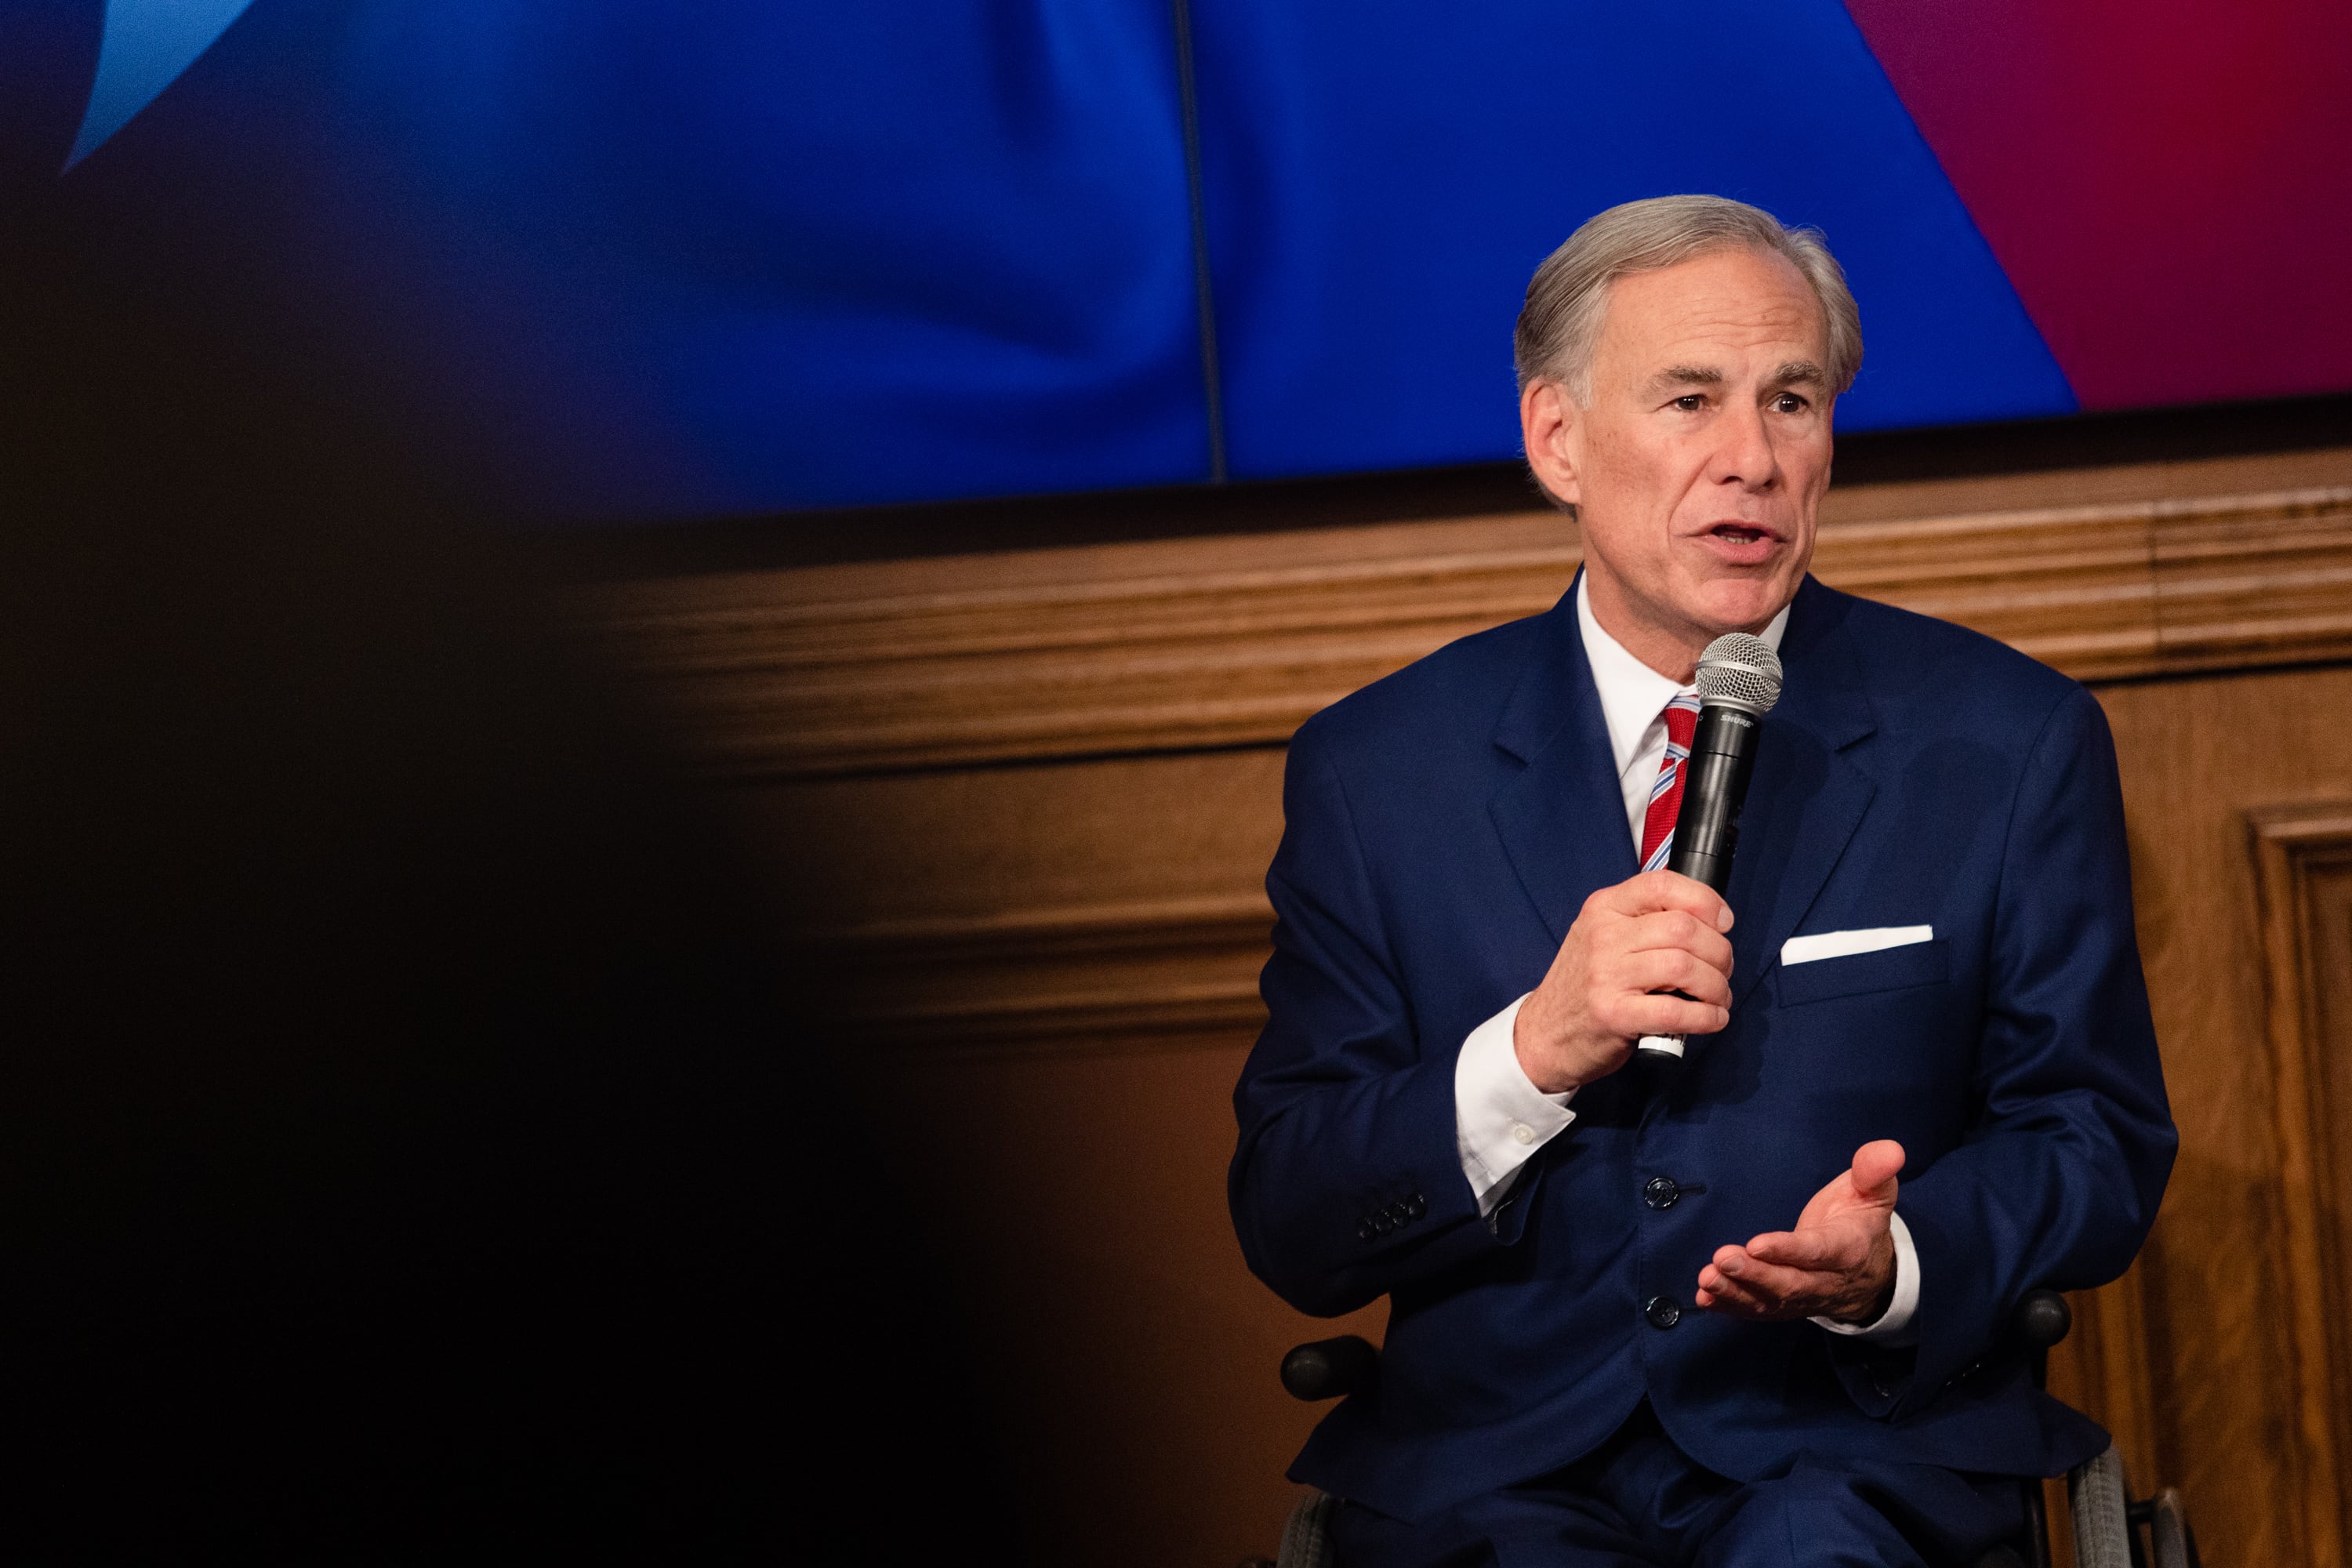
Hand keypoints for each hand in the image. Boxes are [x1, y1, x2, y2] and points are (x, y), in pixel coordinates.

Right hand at [1511, 870, 1733, 1094]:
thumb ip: (1644, 921)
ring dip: (1716, 986)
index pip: (1661, 885)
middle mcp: (1604, 937)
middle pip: (1683, 928)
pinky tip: (1710, 1019)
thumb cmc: (1584, 987)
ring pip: (1684, 967)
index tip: (1723, 922)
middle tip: (1721, 970)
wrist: (1545, 1033)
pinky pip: (1676, 1011)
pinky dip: (1706, 1017)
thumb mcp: (1602, 936)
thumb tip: (1709, 921)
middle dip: (1719, 952)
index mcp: (1604, 909)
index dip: (1704, 900)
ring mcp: (1607, 976)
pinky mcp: (1614, 1015)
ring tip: (1717, 997)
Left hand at [1696, 1140, 1903, 1322]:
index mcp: (1848, 1249)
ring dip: (1737, 1292)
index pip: (1817, 1252)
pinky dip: (1731, 1307)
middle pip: (1790, 1283)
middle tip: (1722, 1259)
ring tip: (1707, 1280)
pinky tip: (1705, 1299)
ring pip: (1771, 1301)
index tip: (1755, 1243)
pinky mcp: (1785, 1307)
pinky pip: (1759, 1311)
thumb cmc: (1860, 1221)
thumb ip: (1874, 1171)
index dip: (1788, 1251)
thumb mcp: (1874, 1192)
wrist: (1869, 1272)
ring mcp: (1804, 1298)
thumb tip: (1890, 1149)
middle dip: (1755, 1274)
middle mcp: (1825, 1280)